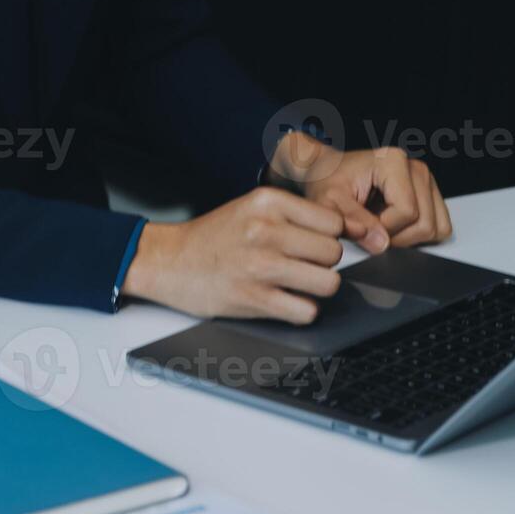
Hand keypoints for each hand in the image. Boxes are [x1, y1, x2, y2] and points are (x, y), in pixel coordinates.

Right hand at [122, 187, 345, 324]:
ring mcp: (260, 265)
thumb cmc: (212, 237)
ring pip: (328, 283)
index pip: (333, 222)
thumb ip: (294, 215)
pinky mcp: (253, 298)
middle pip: (333, 253)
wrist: (168, 261)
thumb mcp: (251, 207)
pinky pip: (306, 311)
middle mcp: (266, 230)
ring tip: (297, 284)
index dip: (328, 236)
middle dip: (323, 263)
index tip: (314, 244)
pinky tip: (285, 302)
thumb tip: (346, 230)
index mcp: (268, 202)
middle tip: (303, 265)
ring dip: (316, 288)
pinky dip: (301, 311)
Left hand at [269, 133, 452, 251]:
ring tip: (381, 226)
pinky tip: (394, 225)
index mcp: (393, 162)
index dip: (384, 229)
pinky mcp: (430, 194)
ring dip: (408, 238)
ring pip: (436, 228)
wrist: (328, 172)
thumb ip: (352, 221)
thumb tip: (381, 244)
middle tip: (371, 229)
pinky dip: (418, 235)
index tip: (362, 225)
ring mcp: (427, 181)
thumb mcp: (328, 202)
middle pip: (425, 223)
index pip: (407, 211)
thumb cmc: (327, 182)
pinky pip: (440, 228)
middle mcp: (416, 168)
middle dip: (397, 237)